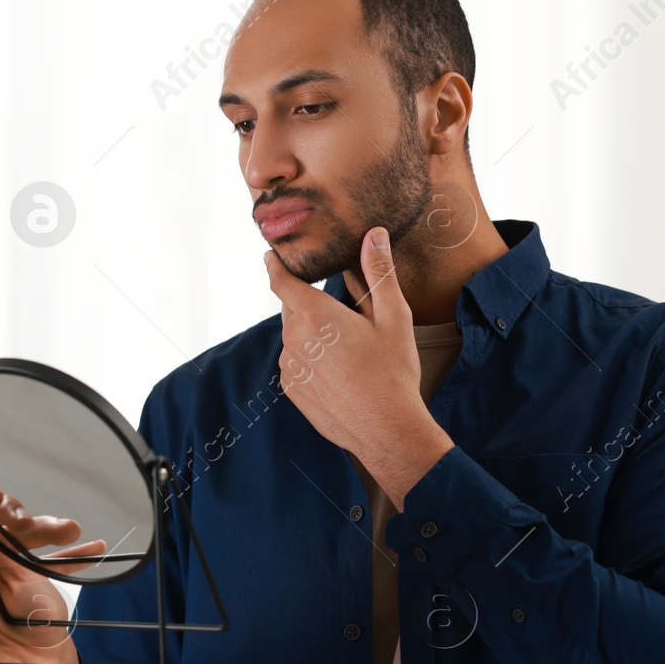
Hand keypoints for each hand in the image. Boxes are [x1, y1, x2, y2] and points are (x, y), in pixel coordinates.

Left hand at [264, 226, 452, 508]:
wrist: (386, 429)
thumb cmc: (392, 372)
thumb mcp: (393, 317)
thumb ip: (378, 273)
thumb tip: (373, 234)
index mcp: (315, 315)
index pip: (281, 280)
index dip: (275, 265)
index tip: (271, 255)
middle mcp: (294, 339)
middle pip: (291, 307)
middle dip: (306, 300)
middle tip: (336, 308)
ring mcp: (290, 366)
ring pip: (293, 336)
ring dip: (310, 332)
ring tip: (345, 346)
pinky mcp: (292, 389)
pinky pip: (295, 362)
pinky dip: (309, 357)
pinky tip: (338, 369)